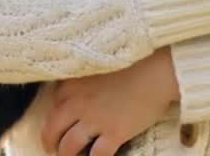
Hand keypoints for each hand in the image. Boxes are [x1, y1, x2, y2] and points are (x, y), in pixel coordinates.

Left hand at [40, 47, 178, 155]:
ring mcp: (95, 119)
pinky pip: (97, 155)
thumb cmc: (134, 62)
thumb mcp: (99, 66)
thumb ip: (83, 80)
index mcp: (72, 85)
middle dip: (51, 142)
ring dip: (67, 155)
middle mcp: (78, 103)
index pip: (53, 107)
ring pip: (69, 146)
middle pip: (52, 130)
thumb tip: (78, 93)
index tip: (60, 123)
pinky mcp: (114, 132)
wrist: (158, 69)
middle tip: (54, 148)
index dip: (56, 118)